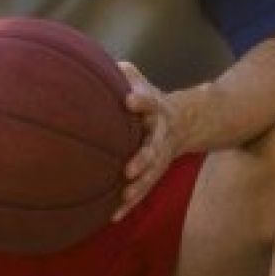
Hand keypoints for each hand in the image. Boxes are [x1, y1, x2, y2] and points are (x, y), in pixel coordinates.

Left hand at [114, 61, 180, 219]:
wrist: (186, 121)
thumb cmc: (147, 99)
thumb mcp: (139, 81)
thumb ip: (121, 73)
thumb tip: (88, 59)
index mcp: (155, 108)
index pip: (150, 101)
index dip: (141, 100)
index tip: (129, 100)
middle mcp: (160, 134)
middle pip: (153, 147)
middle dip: (143, 158)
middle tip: (128, 169)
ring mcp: (159, 156)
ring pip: (151, 174)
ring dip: (138, 186)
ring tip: (124, 195)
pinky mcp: (154, 173)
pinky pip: (142, 190)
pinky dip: (129, 204)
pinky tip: (113, 216)